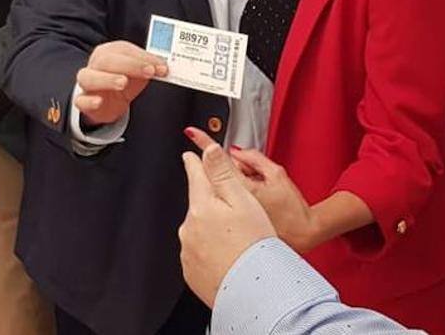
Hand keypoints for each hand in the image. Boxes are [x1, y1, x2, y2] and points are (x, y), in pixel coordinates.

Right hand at [74, 41, 167, 125]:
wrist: (107, 101)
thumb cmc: (123, 80)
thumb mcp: (137, 72)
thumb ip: (149, 67)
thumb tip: (165, 67)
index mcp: (109, 52)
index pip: (124, 49)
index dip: (143, 57)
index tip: (160, 66)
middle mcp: (96, 64)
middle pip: (107, 60)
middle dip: (130, 65)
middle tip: (148, 71)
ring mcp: (87, 82)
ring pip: (89, 77)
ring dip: (107, 79)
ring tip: (123, 82)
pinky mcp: (83, 101)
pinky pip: (81, 100)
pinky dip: (88, 100)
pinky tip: (98, 101)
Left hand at [179, 141, 275, 307]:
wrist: (257, 294)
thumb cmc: (255, 248)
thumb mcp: (244, 200)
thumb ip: (222, 172)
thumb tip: (208, 149)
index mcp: (200, 206)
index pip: (194, 175)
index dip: (195, 162)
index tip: (191, 156)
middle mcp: (188, 228)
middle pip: (197, 203)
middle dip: (210, 201)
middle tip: (234, 210)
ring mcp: (188, 252)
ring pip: (198, 229)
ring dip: (211, 228)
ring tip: (237, 238)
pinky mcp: (192, 272)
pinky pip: (199, 253)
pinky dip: (211, 250)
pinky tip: (229, 255)